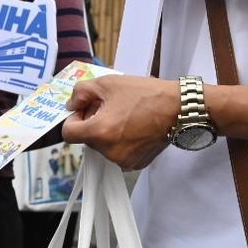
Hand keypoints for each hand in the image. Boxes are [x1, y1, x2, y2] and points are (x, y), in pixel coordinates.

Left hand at [62, 75, 180, 170]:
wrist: (179, 108)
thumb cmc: (143, 93)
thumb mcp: (107, 83)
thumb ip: (81, 93)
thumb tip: (70, 106)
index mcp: (99, 132)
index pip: (68, 134)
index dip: (73, 119)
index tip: (86, 109)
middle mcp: (109, 152)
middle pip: (87, 140)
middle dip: (92, 124)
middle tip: (109, 108)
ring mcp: (124, 161)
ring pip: (102, 147)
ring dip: (106, 133)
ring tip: (124, 116)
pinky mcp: (137, 164)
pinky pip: (118, 154)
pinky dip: (120, 142)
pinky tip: (133, 128)